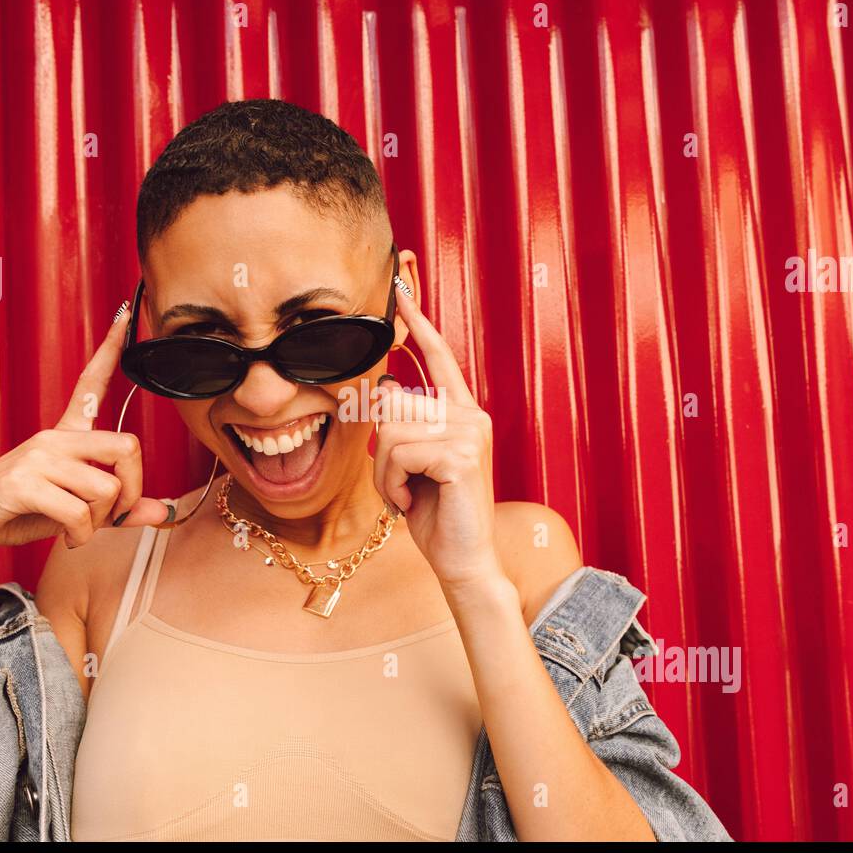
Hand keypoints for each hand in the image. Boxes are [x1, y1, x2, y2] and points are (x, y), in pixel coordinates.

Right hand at [0, 305, 171, 561]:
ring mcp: (37, 457)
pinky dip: (81, 535)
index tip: (126, 312)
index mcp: (64, 435)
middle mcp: (53, 438)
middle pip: (128, 447)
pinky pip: (79, 512)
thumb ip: (117, 511)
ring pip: (107, 488)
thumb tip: (162, 513)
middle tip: (111, 516)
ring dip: (100, 522)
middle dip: (132, 490)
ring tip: (77, 530)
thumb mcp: (74, 512)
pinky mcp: (22, 483)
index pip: (92, 383)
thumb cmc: (16, 513)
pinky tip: (67, 538)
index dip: (110, 348)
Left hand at [370, 284, 502, 591]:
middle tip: (398, 485)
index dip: (420, 325)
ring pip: (390, 431)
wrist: (462, 560)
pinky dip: (391, 484)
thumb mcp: (411, 464)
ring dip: (384, 472)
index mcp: (462, 413)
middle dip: (381, 451)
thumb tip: (384, 390)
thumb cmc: (435, 514)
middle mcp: (472, 416)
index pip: (440, 358)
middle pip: (394, 405)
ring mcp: (470, 434)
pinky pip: (399, 454)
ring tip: (404, 495)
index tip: (402, 292)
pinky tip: (407, 503)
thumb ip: (402, 427)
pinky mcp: (461, 456)